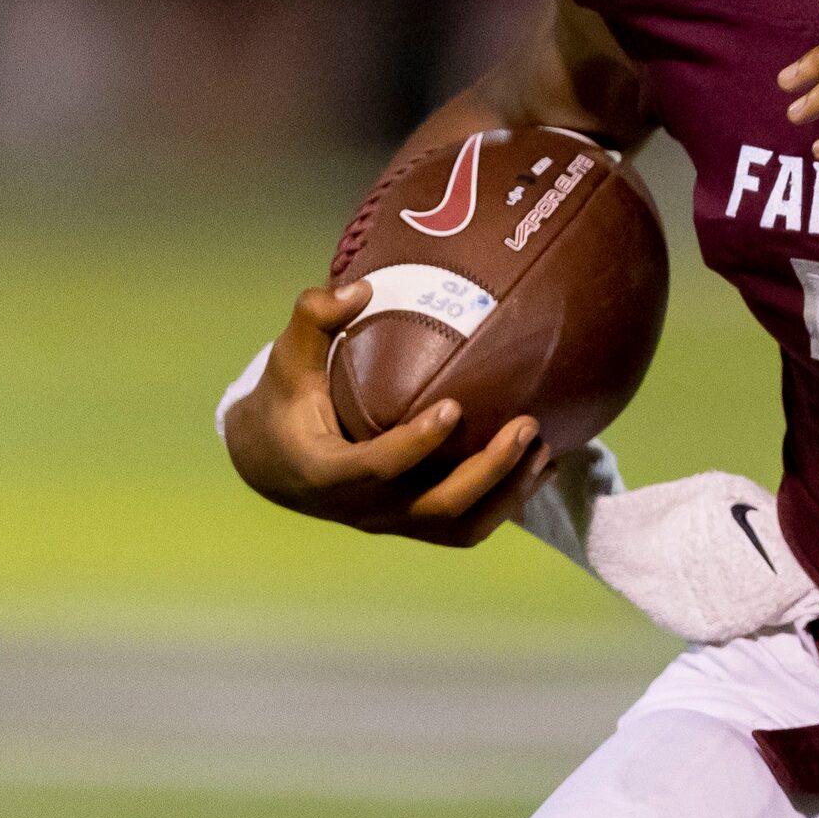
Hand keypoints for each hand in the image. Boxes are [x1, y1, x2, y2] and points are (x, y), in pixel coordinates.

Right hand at [222, 282, 551, 545]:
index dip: (416, 444)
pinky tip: (540, 468)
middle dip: (489, 471)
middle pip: (436, 507)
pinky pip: (467, 529)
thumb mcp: (288, 358)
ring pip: (460, 528)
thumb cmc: (287, 401)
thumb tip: (361, 289)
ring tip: (544, 448)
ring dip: (508, 493)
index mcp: (327, 472)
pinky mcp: (413, 526)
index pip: (376, 469)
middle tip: (528, 425)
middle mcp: (363, 509)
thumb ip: (314, 317)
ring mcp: (391, 524)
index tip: (455, 407)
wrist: (274, 464)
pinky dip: (507, 503)